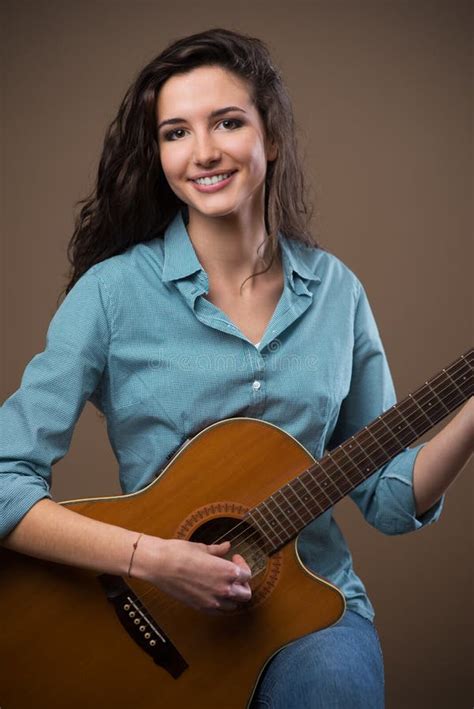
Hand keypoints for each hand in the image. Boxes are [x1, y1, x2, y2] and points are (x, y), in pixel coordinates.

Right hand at [132, 537, 251, 613]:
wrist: (159, 565)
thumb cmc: (179, 553)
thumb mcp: (203, 548)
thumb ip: (218, 550)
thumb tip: (227, 546)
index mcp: (227, 572)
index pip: (247, 574)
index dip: (242, 564)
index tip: (234, 558)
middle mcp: (223, 589)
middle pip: (245, 594)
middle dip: (242, 583)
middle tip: (233, 573)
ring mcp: (212, 601)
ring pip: (234, 605)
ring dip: (233, 595)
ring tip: (223, 583)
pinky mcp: (200, 607)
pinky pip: (218, 611)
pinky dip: (220, 604)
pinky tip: (213, 592)